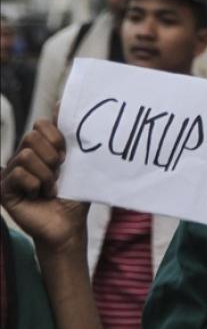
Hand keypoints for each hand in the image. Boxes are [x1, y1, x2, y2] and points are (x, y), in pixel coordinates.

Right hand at [0, 119, 88, 255]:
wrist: (70, 224)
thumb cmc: (75, 195)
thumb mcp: (77, 163)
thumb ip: (70, 136)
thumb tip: (62, 103)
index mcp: (41, 149)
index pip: (41, 125)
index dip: (56, 138)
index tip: (66, 156)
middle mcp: (23, 158)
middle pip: (32, 137)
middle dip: (52, 156)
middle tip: (58, 173)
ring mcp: (11, 173)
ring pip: (26, 155)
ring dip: (46, 174)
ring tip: (50, 188)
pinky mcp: (4, 189)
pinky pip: (18, 174)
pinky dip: (35, 185)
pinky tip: (39, 195)